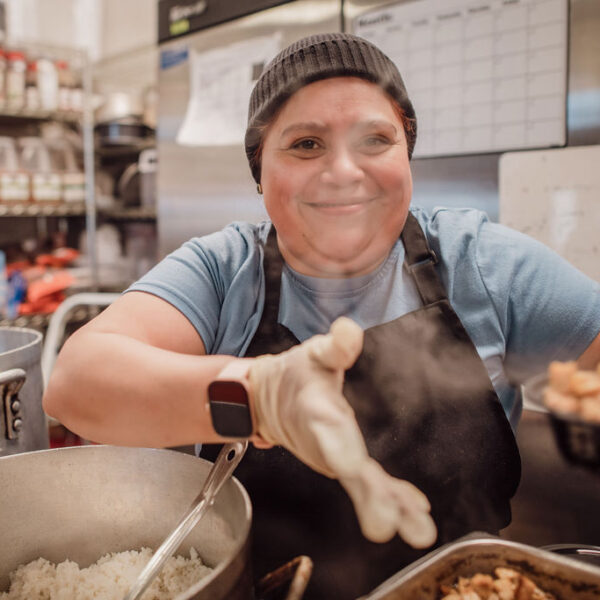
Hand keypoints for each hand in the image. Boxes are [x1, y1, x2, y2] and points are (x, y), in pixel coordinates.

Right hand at [248, 317, 436, 546]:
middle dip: (369, 497)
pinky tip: (416, 509)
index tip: (353, 469)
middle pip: (348, 471)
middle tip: (389, 523)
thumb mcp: (312, 353)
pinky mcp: (344, 463)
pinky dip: (393, 497)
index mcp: (316, 411)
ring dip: (389, 506)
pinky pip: (370, 483)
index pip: (328, 431)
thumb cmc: (295, 374)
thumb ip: (334, 346)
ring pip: (362, 486)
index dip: (341, 449)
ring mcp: (334, 457)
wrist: (269, 401)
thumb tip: (349, 329)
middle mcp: (324, 442)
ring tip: (419, 529)